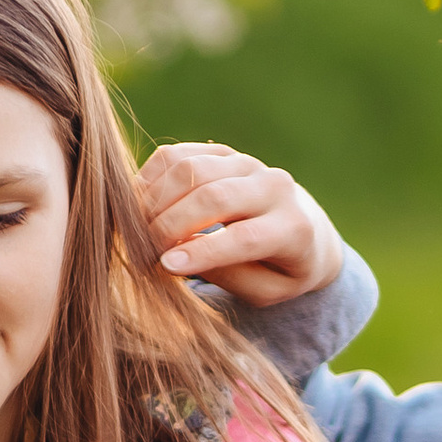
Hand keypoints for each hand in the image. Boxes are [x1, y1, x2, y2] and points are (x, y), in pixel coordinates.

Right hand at [136, 141, 342, 311]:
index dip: (201, 252)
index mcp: (293, 227)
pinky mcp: (224, 152)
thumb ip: (229, 275)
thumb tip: (179, 254)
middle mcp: (275, 186)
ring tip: (141, 230)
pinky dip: (152, 178)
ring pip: (191, 170)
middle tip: (146, 252)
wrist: (301, 224)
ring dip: (156, 201)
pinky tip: (142, 206)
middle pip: (213, 197)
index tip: (164, 265)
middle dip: (170, 226)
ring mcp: (248, 163)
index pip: (244, 237)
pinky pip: (177, 155)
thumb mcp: (267, 289)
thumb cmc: (280, 268)